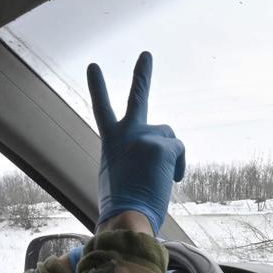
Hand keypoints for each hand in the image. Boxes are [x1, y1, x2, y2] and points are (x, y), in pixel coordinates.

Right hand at [87, 52, 184, 235]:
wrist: (126, 217)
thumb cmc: (121, 207)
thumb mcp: (117, 177)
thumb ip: (130, 158)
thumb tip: (150, 163)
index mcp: (110, 142)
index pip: (102, 109)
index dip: (97, 87)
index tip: (93, 67)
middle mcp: (125, 133)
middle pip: (137, 97)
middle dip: (141, 74)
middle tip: (146, 55)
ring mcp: (144, 136)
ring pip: (168, 136)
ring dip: (170, 155)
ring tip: (163, 179)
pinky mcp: (162, 145)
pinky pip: (179, 151)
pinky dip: (178, 166)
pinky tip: (170, 181)